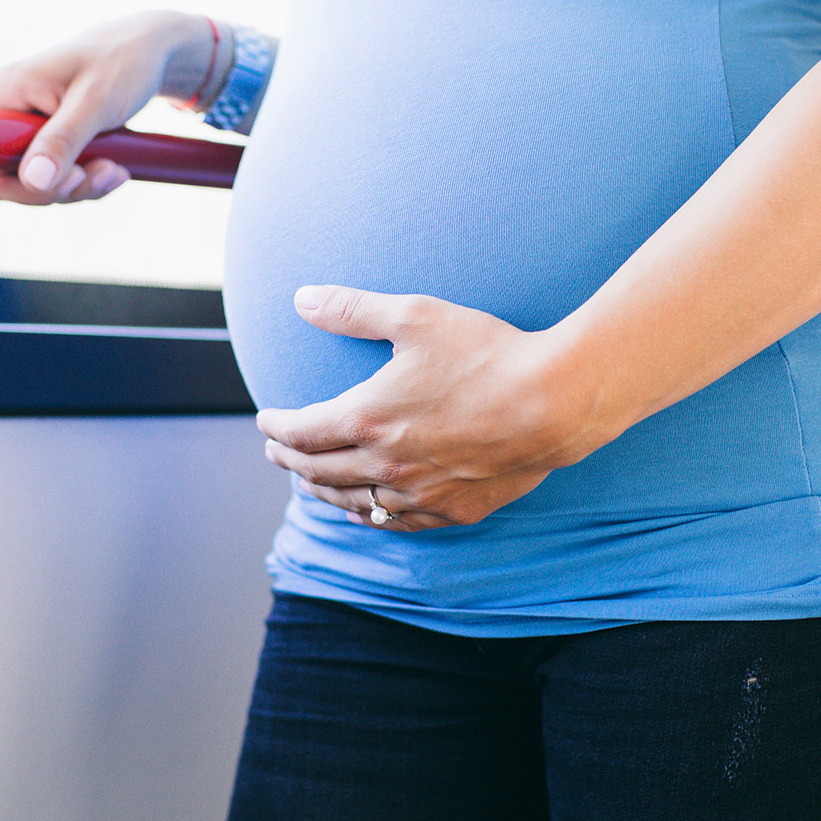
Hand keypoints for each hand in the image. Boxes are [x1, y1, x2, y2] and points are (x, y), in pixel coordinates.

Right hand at [0, 10, 210, 204]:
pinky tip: (116, 170)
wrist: (153, 54)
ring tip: (114, 170)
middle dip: (46, 190)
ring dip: (76, 188)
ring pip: (34, 184)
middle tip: (88, 176)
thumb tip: (33, 181)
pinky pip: (58, 180)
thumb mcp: (95, 101)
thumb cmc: (123, 64)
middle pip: (0, 175)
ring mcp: (31, 130)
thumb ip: (63, 140)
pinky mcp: (54, 143)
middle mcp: (11, 111)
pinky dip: (87, 183)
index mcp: (6, 90)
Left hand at [256, 286, 621, 531]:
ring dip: (323, 492)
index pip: (301, 432)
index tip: (266, 420)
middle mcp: (385, 466)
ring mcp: (419, 494)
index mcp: (367, 419)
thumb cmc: (487, 353)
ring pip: (354, 504)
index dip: (276, 427)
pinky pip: (397, 521)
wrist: (555, 401)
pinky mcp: (454, 509)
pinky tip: (367, 510)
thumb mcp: (416, 317)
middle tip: (277, 450)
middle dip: (290, 459)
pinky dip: (371, 515)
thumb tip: (303, 299)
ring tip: (309, 482)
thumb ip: (353, 310)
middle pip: (318, 472)